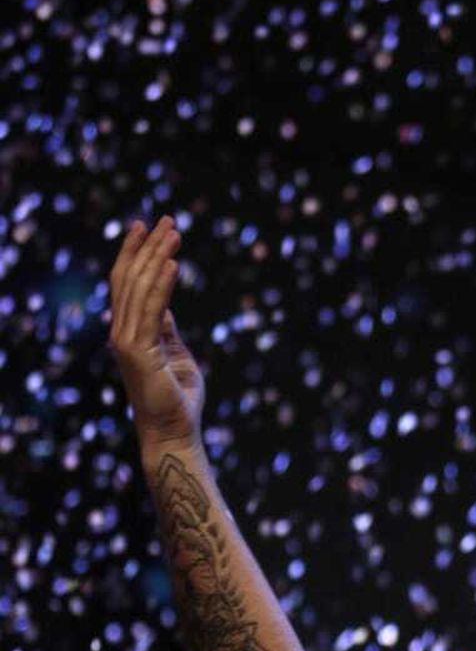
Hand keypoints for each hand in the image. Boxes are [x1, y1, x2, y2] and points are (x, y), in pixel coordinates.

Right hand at [109, 218, 205, 449]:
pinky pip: (152, 311)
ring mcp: (127, 342)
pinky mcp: (138, 352)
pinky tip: (173, 263)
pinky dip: (162, 285)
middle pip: (130, 279)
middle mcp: (122, 333)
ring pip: (139, 289)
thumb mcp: (175, 354)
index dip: (136, 253)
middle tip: (167, 218)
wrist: (173, 432)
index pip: (127, 284)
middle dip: (147, 246)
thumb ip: (166, 330)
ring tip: (174, 232)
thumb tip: (165, 306)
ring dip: (157, 257)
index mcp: (129, 332)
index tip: (148, 226)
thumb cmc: (178, 400)